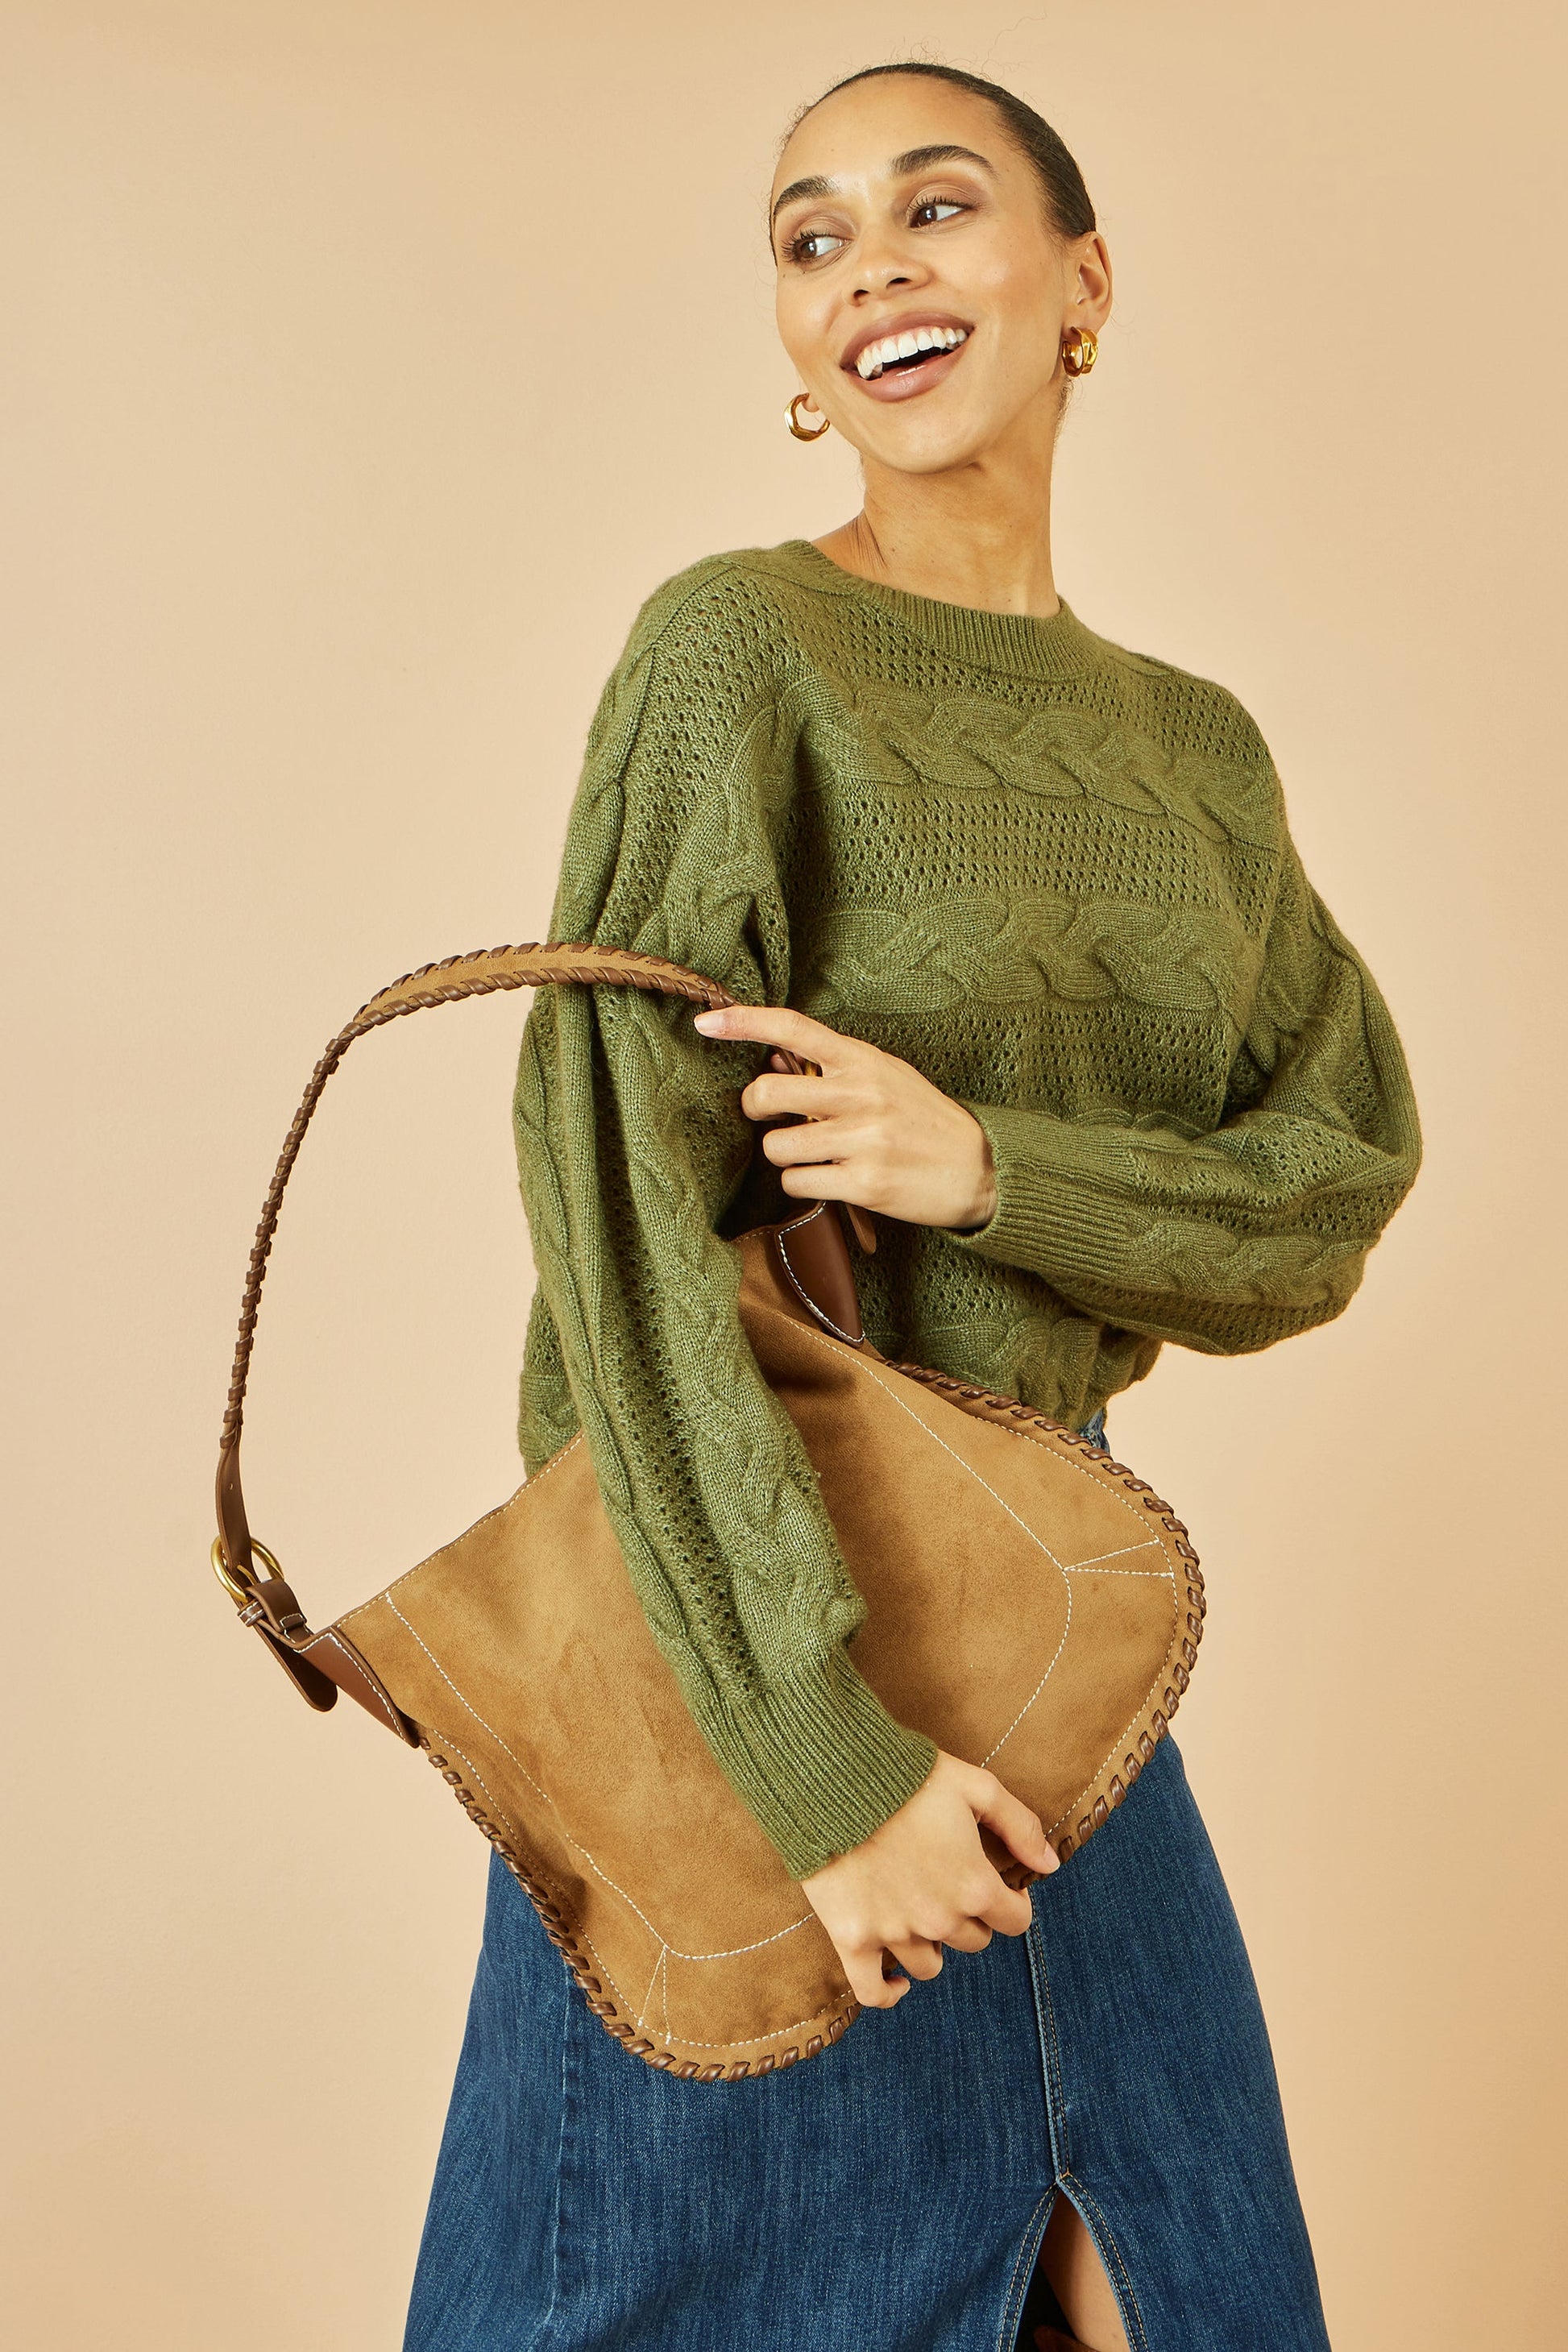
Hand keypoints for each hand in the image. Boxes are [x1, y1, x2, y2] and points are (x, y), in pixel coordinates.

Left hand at [691, 1003, 997, 1230]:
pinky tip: (827, 1180)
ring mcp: (862, 1139)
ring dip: (784, 1155)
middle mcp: (860, 1094)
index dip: (742, 1021)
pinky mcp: (864, 1182)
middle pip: (767, 1092)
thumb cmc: (924, 1119)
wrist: (978, 1168)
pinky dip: (802, 1184)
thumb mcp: (886, 1076)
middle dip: (754, 1108)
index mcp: (862, 1060)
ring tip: (813, 1155)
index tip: (704, 1022)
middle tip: (768, 1116)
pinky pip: (797, 1183)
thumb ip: (835, 1067)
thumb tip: (770, 1058)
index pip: (792, 1028)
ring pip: (776, 1147)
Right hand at [800, 1751, 1057, 2009]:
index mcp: (974, 1885)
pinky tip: (896, 1981)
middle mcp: (939, 1919)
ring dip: (931, 1944)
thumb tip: (1050, 1865)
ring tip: (918, 1914)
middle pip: (973, 1940)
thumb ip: (1019, 1826)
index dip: (1012, 1902)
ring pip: (929, 1966)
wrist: (835, 1779)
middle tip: (949, 1886)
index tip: (999, 1886)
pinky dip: (887, 1992)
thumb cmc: (909, 1777)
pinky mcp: (852, 1938)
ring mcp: (894, 1933)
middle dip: (969, 1917)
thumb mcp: (976, 1787)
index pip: (1015, 1920)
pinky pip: (873, 1991)